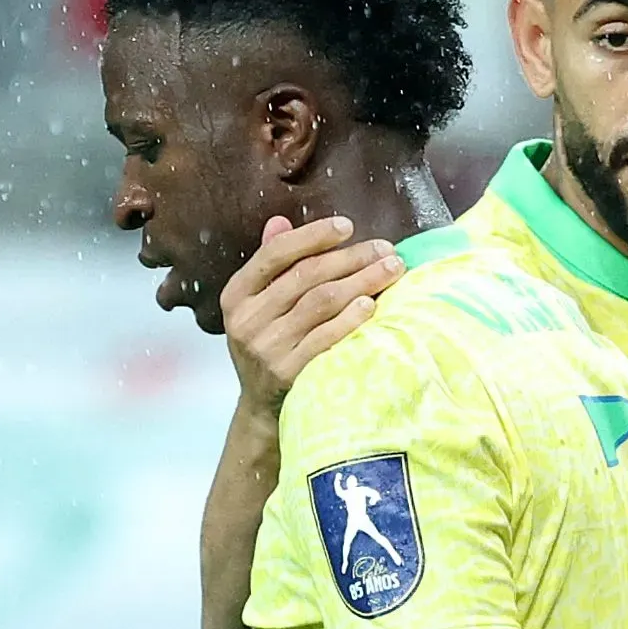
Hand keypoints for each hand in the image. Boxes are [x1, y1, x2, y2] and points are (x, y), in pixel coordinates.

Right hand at [224, 215, 402, 414]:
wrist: (263, 408)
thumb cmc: (270, 345)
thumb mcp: (259, 306)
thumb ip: (272, 265)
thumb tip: (280, 220)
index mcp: (236, 295)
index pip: (274, 254)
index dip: (312, 236)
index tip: (347, 226)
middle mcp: (246, 320)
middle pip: (305, 276)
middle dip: (351, 258)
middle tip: (386, 250)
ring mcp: (266, 348)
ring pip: (320, 303)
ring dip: (361, 282)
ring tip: (391, 271)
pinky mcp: (286, 373)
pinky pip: (325, 338)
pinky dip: (351, 319)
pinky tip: (372, 305)